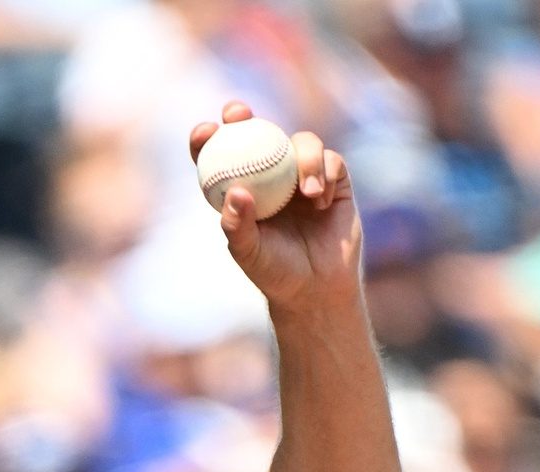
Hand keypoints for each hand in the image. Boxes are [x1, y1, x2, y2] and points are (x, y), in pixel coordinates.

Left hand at [189, 101, 362, 314]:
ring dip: (304, 159)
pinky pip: (331, 160)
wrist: (316, 287)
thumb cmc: (275, 272)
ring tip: (308, 194)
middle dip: (242, 117)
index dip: (207, 140)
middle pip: (256, 134)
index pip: (219, 158)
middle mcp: (271, 176)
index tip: (204, 131)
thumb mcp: (249, 252)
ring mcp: (302, 175)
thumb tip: (235, 191)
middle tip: (238, 115)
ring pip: (301, 142)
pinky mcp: (334, 179)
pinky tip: (322, 202)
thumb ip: (237, 225)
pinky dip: (326, 175)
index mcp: (242, 190)